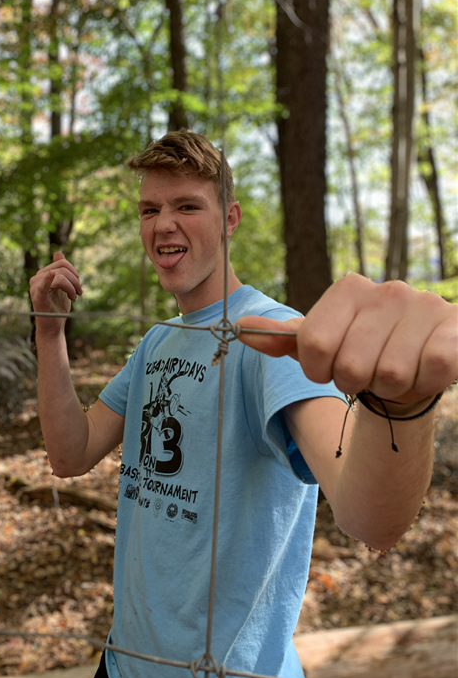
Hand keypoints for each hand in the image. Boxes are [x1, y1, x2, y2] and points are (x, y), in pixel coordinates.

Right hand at [29, 251, 82, 335]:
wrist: (54, 327)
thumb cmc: (57, 307)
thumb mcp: (62, 286)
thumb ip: (61, 270)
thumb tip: (58, 252)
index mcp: (43, 274)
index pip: (62, 263)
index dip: (74, 272)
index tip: (78, 286)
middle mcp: (37, 278)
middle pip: (62, 268)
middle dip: (75, 280)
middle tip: (79, 293)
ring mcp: (35, 287)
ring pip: (60, 276)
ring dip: (72, 287)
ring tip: (74, 297)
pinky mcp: (38, 297)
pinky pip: (43, 285)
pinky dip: (48, 279)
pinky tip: (51, 275)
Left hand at [238, 274, 457, 404]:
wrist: (411, 372)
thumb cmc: (360, 356)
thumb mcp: (319, 347)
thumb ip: (281, 339)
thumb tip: (241, 329)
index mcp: (349, 289)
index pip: (313, 344)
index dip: (320, 371)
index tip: (331, 369)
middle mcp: (388, 290)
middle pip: (350, 365)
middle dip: (355, 383)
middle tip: (368, 374)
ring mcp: (424, 305)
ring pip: (389, 374)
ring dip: (389, 388)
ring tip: (395, 375)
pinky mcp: (454, 327)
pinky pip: (431, 368)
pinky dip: (422, 383)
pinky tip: (421, 372)